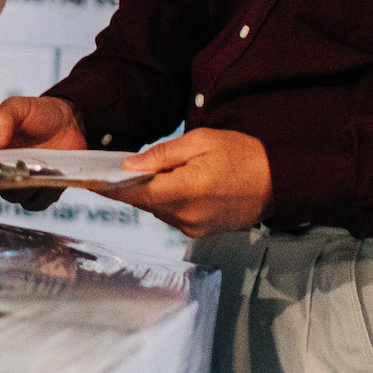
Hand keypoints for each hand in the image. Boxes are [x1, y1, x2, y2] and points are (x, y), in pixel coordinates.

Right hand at [0, 96, 88, 209]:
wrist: (68, 121)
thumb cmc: (37, 112)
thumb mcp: (16, 107)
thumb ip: (1, 120)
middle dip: (8, 181)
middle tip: (23, 167)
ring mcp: (18, 181)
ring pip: (15, 198)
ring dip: (28, 188)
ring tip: (43, 170)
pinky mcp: (38, 190)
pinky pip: (36, 203)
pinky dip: (44, 195)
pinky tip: (53, 178)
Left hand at [99, 128, 270, 237]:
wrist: (280, 180)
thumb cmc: (245, 156)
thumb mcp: (201, 141)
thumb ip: (162, 155)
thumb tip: (130, 165)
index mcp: (186, 191)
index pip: (135, 193)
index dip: (111, 187)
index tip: (91, 179)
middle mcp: (188, 216)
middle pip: (144, 202)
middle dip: (132, 186)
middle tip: (121, 168)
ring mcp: (195, 227)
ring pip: (158, 210)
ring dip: (152, 194)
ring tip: (157, 173)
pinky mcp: (202, 231)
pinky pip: (173, 216)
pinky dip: (168, 202)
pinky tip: (177, 186)